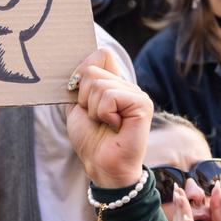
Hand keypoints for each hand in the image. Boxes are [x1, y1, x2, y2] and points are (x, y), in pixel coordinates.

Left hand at [65, 49, 151, 189]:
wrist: (102, 166)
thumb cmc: (91, 140)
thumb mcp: (77, 107)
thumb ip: (78, 84)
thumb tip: (78, 66)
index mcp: (115, 83)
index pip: (101, 54)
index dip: (82, 71)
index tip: (78, 93)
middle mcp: (128, 85)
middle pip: (93, 70)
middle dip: (83, 97)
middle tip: (96, 117)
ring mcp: (137, 94)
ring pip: (98, 85)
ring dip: (93, 109)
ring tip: (105, 123)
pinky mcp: (142, 105)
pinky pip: (110, 97)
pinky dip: (104, 114)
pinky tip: (115, 126)